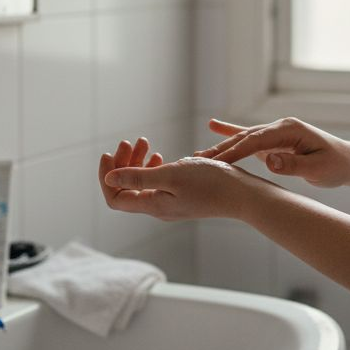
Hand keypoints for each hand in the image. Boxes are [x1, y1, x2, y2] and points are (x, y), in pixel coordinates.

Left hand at [99, 137, 269, 220]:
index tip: (108, 154)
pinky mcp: (182, 196)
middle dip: (122, 164)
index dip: (106, 177)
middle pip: (126, 189)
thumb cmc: (210, 182)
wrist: (243, 194)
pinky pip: (157, 183)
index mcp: (153, 205)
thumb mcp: (171, 175)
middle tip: (129, 141)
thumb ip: (138, 178)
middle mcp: (158, 207)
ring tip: (144, 142)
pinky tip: (159, 155)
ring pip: (142, 183)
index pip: (115, 198)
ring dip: (137, 162)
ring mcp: (170, 203)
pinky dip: (152, 167)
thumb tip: (109, 179)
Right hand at [195, 117, 349, 188]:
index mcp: (289, 129)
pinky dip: (231, 132)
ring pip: (243, 139)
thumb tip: (269, 161)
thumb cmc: (335, 165)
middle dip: (221, 150)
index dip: (235, 152)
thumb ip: (293, 165)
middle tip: (197, 162)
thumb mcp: (318, 169)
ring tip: (197, 155)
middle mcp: (280, 127)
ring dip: (221, 146)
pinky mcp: (273, 141)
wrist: (347, 161)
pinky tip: (213, 125)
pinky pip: (249, 137)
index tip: (216, 163)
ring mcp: (275, 132)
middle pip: (244, 138)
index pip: (256, 140)